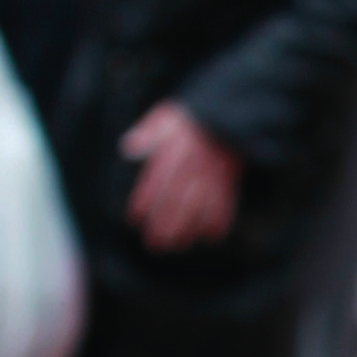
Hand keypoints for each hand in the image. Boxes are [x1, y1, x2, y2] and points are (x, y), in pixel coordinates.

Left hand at [120, 99, 239, 251]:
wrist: (228, 110)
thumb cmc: (191, 117)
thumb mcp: (165, 116)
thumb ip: (147, 133)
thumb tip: (126, 148)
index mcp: (174, 149)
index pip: (156, 179)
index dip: (145, 200)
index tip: (135, 219)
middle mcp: (192, 164)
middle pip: (176, 199)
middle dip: (164, 224)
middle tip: (154, 245)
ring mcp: (213, 173)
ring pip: (199, 205)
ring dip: (189, 228)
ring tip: (178, 246)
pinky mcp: (229, 178)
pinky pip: (226, 202)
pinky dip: (220, 221)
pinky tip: (211, 237)